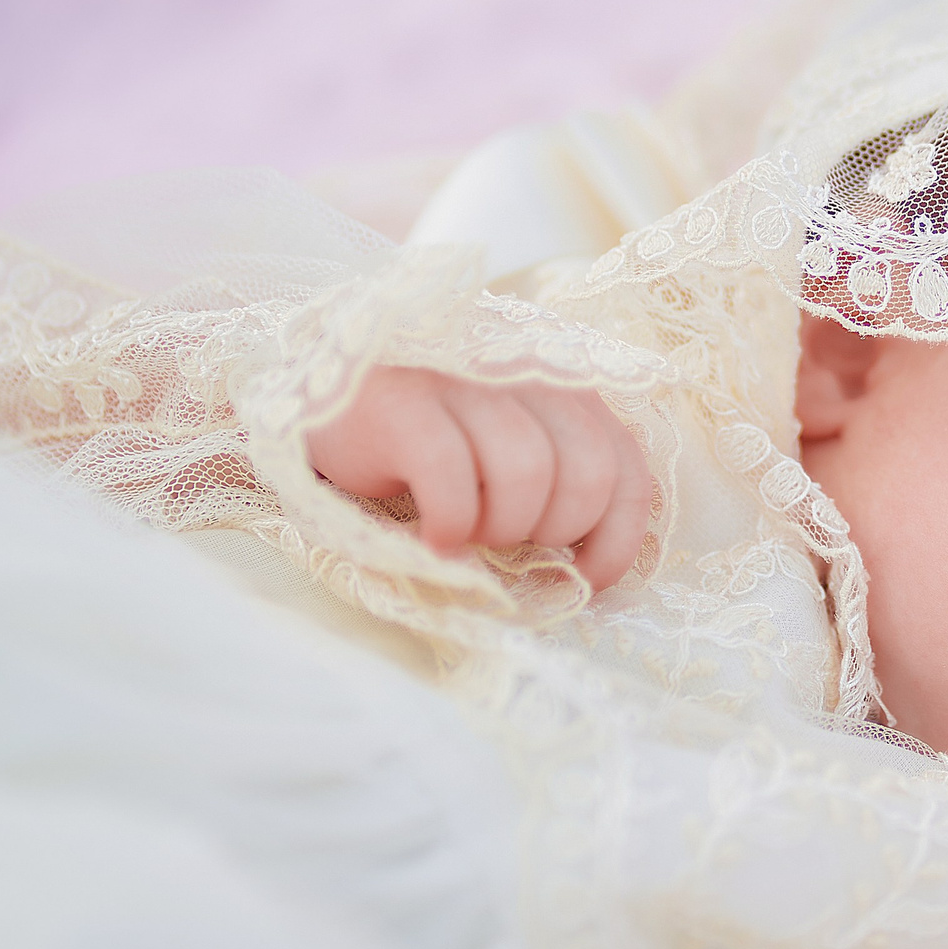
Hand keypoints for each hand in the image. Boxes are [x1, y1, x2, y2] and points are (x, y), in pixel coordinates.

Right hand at [306, 366, 650, 591]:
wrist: (320, 394)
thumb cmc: (426, 440)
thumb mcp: (506, 449)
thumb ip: (558, 480)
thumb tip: (585, 566)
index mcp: (566, 387)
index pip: (628, 467)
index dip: (618, 537)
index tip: (588, 578)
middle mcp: (525, 370)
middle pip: (588, 470)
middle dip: (555, 529)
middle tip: (508, 539)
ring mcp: (461, 379)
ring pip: (527, 471)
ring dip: (501, 526)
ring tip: (467, 531)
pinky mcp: (401, 401)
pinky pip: (451, 477)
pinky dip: (451, 523)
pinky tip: (433, 536)